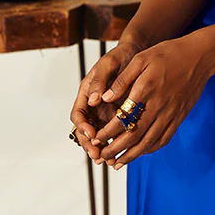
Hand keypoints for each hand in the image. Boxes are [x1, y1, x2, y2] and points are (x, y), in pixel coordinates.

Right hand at [69, 40, 143, 160]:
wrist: (137, 53)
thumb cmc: (120, 56)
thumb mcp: (108, 64)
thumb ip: (99, 81)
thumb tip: (92, 99)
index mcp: (87, 94)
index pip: (78, 115)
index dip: (82, 127)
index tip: (92, 134)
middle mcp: (94, 105)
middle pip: (86, 130)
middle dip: (91, 144)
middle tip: (98, 155)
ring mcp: (106, 112)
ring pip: (100, 136)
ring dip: (102, 149)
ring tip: (109, 161)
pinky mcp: (119, 115)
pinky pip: (115, 133)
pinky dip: (116, 144)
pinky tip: (122, 154)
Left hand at [90, 30, 214, 169]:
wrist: (200, 57)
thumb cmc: (169, 54)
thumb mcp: (141, 59)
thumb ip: (123, 79)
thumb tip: (104, 98)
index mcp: (146, 89)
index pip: (123, 117)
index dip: (107, 131)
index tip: (95, 138)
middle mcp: (159, 105)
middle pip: (134, 135)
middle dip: (115, 149)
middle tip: (101, 156)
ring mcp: (171, 113)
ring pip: (149, 141)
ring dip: (132, 155)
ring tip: (117, 162)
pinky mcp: (179, 117)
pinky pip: (164, 138)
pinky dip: (151, 149)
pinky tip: (141, 152)